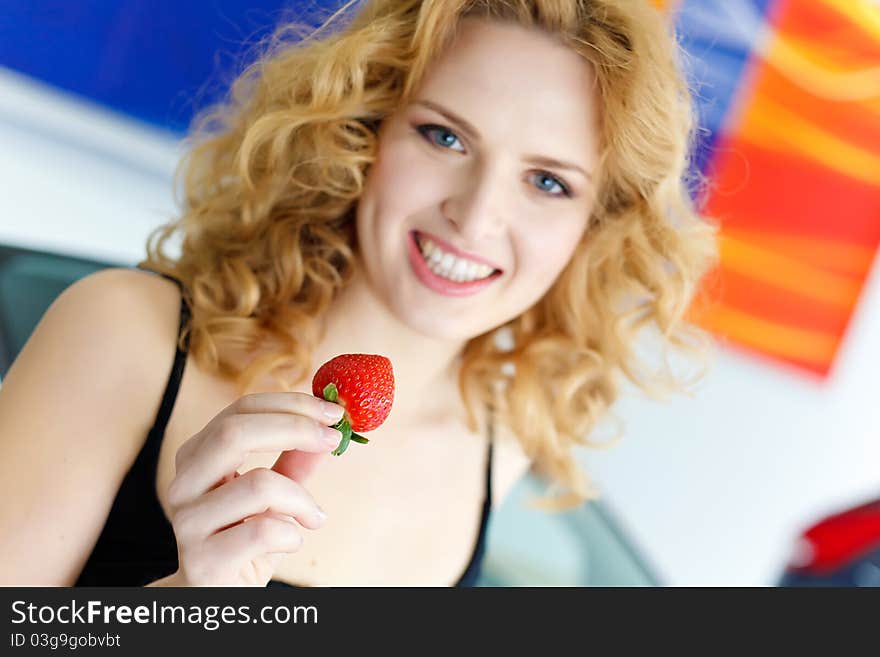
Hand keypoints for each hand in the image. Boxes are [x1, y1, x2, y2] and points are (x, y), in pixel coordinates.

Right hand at [162, 392, 343, 585]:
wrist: (213, 598)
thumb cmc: (244, 540)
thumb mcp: (273, 496)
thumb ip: (295, 460)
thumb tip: (328, 425)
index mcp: (197, 457)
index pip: (240, 410)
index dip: (290, 404)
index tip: (332, 411)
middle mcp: (184, 484)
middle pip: (233, 433)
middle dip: (295, 428)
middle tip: (332, 439)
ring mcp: (188, 523)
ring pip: (257, 485)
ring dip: (301, 498)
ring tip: (313, 515)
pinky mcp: (203, 561)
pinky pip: (263, 532)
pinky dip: (292, 534)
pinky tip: (292, 541)